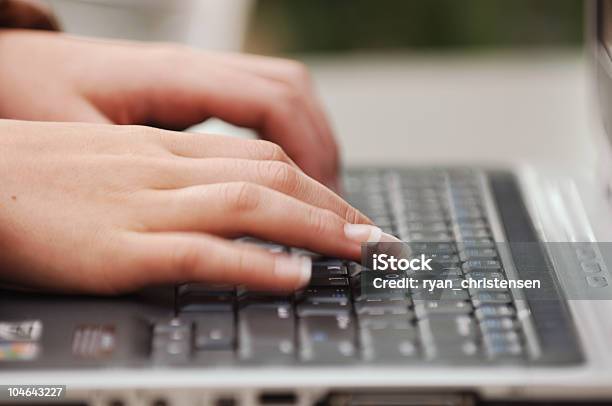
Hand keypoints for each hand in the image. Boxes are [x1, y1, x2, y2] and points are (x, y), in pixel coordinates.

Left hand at [0, 29, 338, 187]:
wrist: (5, 67)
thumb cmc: (30, 94)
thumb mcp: (79, 140)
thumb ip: (141, 173)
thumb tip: (197, 213)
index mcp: (177, 77)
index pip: (273, 104)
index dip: (312, 152)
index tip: (327, 203)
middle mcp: (198, 70)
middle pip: (294, 94)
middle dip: (325, 151)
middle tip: (336, 208)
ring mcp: (199, 77)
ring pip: (285, 95)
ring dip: (312, 143)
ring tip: (320, 195)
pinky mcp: (193, 92)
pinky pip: (262, 107)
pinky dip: (287, 140)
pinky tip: (285, 173)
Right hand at [0, 120, 378, 293]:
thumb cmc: (38, 179)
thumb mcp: (116, 165)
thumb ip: (168, 179)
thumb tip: (214, 200)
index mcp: (166, 152)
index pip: (261, 158)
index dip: (314, 182)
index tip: (346, 207)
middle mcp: (167, 172)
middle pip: (272, 177)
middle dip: (332, 206)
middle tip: (372, 232)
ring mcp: (148, 208)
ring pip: (252, 207)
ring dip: (314, 229)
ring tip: (357, 250)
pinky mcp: (123, 249)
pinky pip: (205, 252)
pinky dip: (256, 263)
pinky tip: (294, 276)